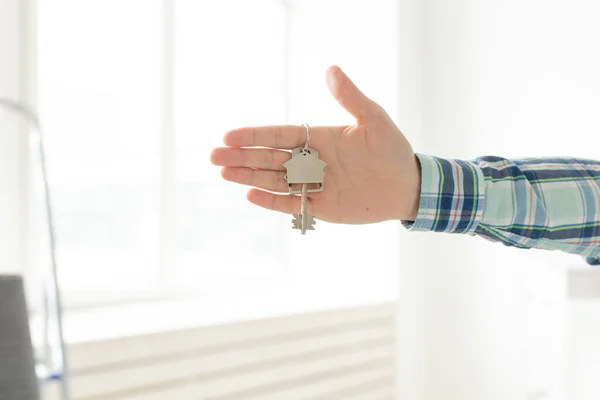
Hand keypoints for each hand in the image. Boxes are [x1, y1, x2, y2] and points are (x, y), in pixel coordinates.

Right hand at [210, 65, 420, 223]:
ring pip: (274, 181)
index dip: (254, 136)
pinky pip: (292, 204)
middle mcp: (310, 161)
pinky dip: (272, 201)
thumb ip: (349, 97)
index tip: (229, 135)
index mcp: (317, 138)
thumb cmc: (391, 149)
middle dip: (241, 157)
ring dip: (249, 177)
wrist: (406, 185)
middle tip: (213, 156)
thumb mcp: (372, 118)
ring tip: (224, 173)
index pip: (279, 135)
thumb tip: (331, 69)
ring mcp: (313, 185)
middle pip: (269, 158)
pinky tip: (251, 195)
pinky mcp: (320, 207)